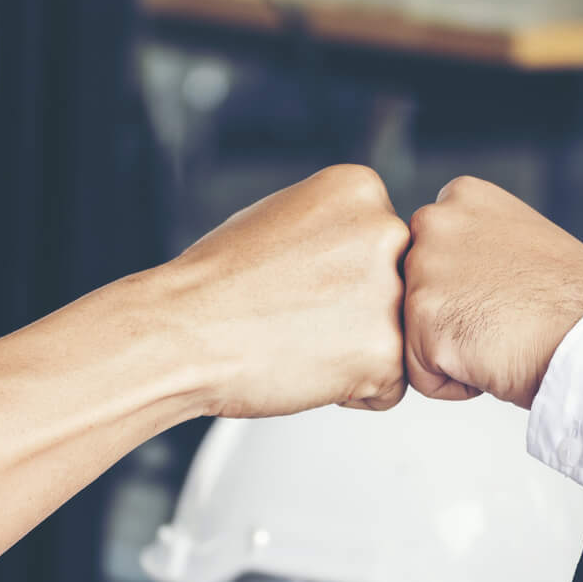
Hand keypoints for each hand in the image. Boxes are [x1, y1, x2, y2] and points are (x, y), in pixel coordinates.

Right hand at [151, 164, 409, 416]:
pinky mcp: (386, 353)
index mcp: (360, 189)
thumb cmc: (216, 286)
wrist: (180, 335)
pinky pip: (392, 387)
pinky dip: (355, 392)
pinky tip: (307, 369)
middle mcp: (385, 231)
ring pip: (400, 338)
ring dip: (359, 351)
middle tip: (300, 317)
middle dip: (360, 312)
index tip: (303, 283)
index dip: (344, 276)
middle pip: (402, 289)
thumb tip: (367, 246)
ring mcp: (390, 293)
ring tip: (300, 341)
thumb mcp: (283, 217)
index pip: (386, 245)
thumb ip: (338, 227)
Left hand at [402, 176, 582, 406]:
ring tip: (500, 339)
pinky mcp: (421, 320)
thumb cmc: (573, 300)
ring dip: (453, 350)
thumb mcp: (522, 239)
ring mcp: (424, 270)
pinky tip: (493, 362)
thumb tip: (453, 268)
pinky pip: (420, 373)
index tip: (507, 293)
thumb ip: (476, 242)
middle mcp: (434, 222)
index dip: (468, 288)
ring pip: (415, 332)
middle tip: (504, 319)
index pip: (432, 253)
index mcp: (462, 196)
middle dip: (452, 316)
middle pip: (416, 292)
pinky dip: (454, 383)